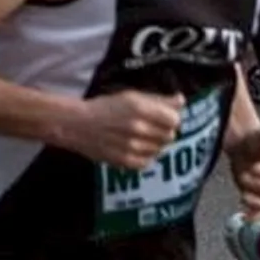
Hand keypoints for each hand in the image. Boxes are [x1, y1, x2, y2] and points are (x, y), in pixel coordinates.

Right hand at [58, 90, 184, 168]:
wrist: (77, 125)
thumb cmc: (106, 107)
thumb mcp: (132, 97)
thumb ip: (159, 100)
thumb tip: (181, 100)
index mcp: (141, 109)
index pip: (174, 120)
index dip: (171, 119)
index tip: (164, 118)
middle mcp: (138, 128)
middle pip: (169, 136)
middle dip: (164, 132)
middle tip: (152, 128)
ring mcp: (131, 147)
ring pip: (159, 150)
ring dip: (155, 144)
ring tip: (142, 138)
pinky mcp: (123, 161)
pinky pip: (147, 162)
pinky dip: (145, 157)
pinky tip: (137, 149)